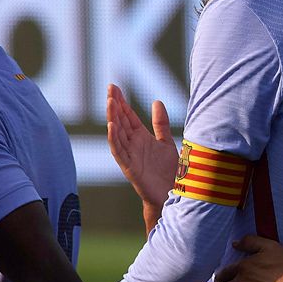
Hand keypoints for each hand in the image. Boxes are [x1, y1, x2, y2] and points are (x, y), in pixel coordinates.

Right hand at [106, 84, 177, 215]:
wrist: (172, 195)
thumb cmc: (169, 172)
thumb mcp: (166, 143)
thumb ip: (161, 124)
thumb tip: (156, 101)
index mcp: (141, 138)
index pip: (128, 116)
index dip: (122, 102)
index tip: (114, 86)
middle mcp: (133, 145)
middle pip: (121, 121)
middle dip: (115, 105)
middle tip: (110, 88)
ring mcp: (130, 156)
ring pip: (117, 134)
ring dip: (112, 118)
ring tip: (110, 102)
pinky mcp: (129, 168)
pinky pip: (119, 152)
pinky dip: (114, 139)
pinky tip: (111, 126)